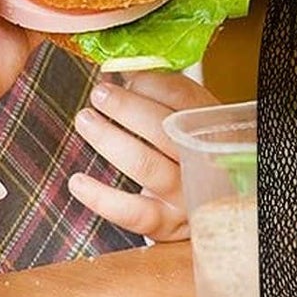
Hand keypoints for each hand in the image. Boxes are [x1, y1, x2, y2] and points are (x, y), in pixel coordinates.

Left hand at [68, 70, 221, 241]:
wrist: (219, 209)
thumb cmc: (190, 154)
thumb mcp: (187, 123)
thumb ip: (163, 97)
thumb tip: (119, 72)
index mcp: (210, 127)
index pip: (184, 98)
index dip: (151, 83)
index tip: (125, 75)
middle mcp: (202, 160)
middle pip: (165, 128)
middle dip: (127, 107)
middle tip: (99, 94)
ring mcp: (186, 194)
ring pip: (146, 165)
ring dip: (110, 139)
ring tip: (85, 120)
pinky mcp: (166, 224)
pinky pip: (132, 213)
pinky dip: (101, 197)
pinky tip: (77, 181)